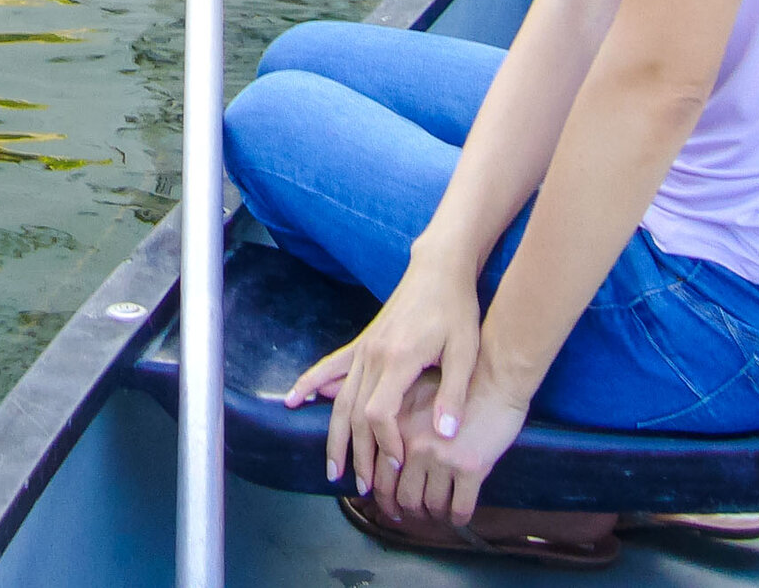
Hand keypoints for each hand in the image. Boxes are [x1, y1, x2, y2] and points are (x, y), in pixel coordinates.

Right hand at [285, 254, 480, 495]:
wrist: (437, 271)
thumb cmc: (456, 310)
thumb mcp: (465, 351)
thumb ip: (453, 394)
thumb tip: (445, 435)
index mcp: (399, 358)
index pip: (379, 411)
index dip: (385, 442)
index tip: (398, 462)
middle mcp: (373, 355)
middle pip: (355, 412)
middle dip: (358, 453)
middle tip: (363, 487)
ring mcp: (363, 349)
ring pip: (340, 398)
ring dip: (336, 435)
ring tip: (334, 468)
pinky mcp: (361, 343)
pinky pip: (329, 367)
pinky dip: (310, 384)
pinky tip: (292, 400)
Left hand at [391, 357, 531, 525]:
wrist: (496, 377)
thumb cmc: (458, 382)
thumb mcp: (416, 393)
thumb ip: (398, 420)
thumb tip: (384, 454)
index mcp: (397, 425)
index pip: (378, 472)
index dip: (382, 496)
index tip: (389, 504)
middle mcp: (414, 443)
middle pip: (402, 495)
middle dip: (405, 511)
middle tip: (411, 514)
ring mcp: (442, 457)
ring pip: (430, 506)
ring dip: (433, 515)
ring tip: (437, 511)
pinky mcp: (470, 467)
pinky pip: (459, 508)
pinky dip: (457, 518)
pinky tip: (458, 515)